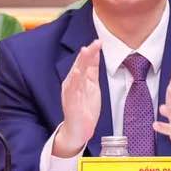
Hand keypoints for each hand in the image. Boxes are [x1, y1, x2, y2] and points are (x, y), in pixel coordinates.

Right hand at [53, 40, 101, 157]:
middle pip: (79, 65)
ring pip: (75, 75)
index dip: (91, 52)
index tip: (99, 41)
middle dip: (87, 54)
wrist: (79, 129)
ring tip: (85, 51)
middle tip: (95, 43)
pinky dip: (74, 81)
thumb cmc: (85, 106)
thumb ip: (92, 70)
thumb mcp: (92, 85)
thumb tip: (95, 53)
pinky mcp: (71, 103)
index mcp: (78, 79)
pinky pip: (72, 91)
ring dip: (80, 63)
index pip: (85, 62)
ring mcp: (71, 93)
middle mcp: (72, 84)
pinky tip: (77, 73)